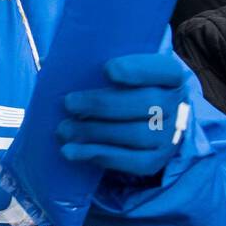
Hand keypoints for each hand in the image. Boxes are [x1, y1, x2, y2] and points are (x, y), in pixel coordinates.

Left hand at [58, 52, 188, 177]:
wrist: (150, 120)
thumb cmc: (126, 88)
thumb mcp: (120, 69)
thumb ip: (94, 64)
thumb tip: (48, 62)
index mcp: (171, 75)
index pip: (164, 69)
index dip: (137, 69)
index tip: (108, 69)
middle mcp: (177, 104)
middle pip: (147, 104)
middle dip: (103, 104)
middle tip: (69, 103)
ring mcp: (170, 135)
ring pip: (137, 134)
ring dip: (95, 132)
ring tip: (63, 130)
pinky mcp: (157, 159)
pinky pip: (132, 162)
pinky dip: (100, 157)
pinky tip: (72, 152)